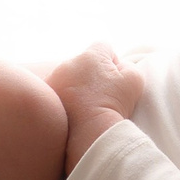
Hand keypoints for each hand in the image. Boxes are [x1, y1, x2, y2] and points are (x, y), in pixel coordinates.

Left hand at [44, 41, 145, 166]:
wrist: (90, 133)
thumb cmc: (114, 105)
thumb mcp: (133, 80)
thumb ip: (128, 65)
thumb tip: (118, 64)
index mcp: (92, 55)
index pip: (104, 47)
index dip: (112, 61)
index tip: (114, 80)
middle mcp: (69, 62)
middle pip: (84, 63)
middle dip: (92, 75)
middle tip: (100, 96)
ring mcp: (54, 77)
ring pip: (68, 76)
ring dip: (75, 86)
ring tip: (85, 107)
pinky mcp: (45, 94)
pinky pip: (56, 91)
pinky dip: (63, 98)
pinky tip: (71, 112)